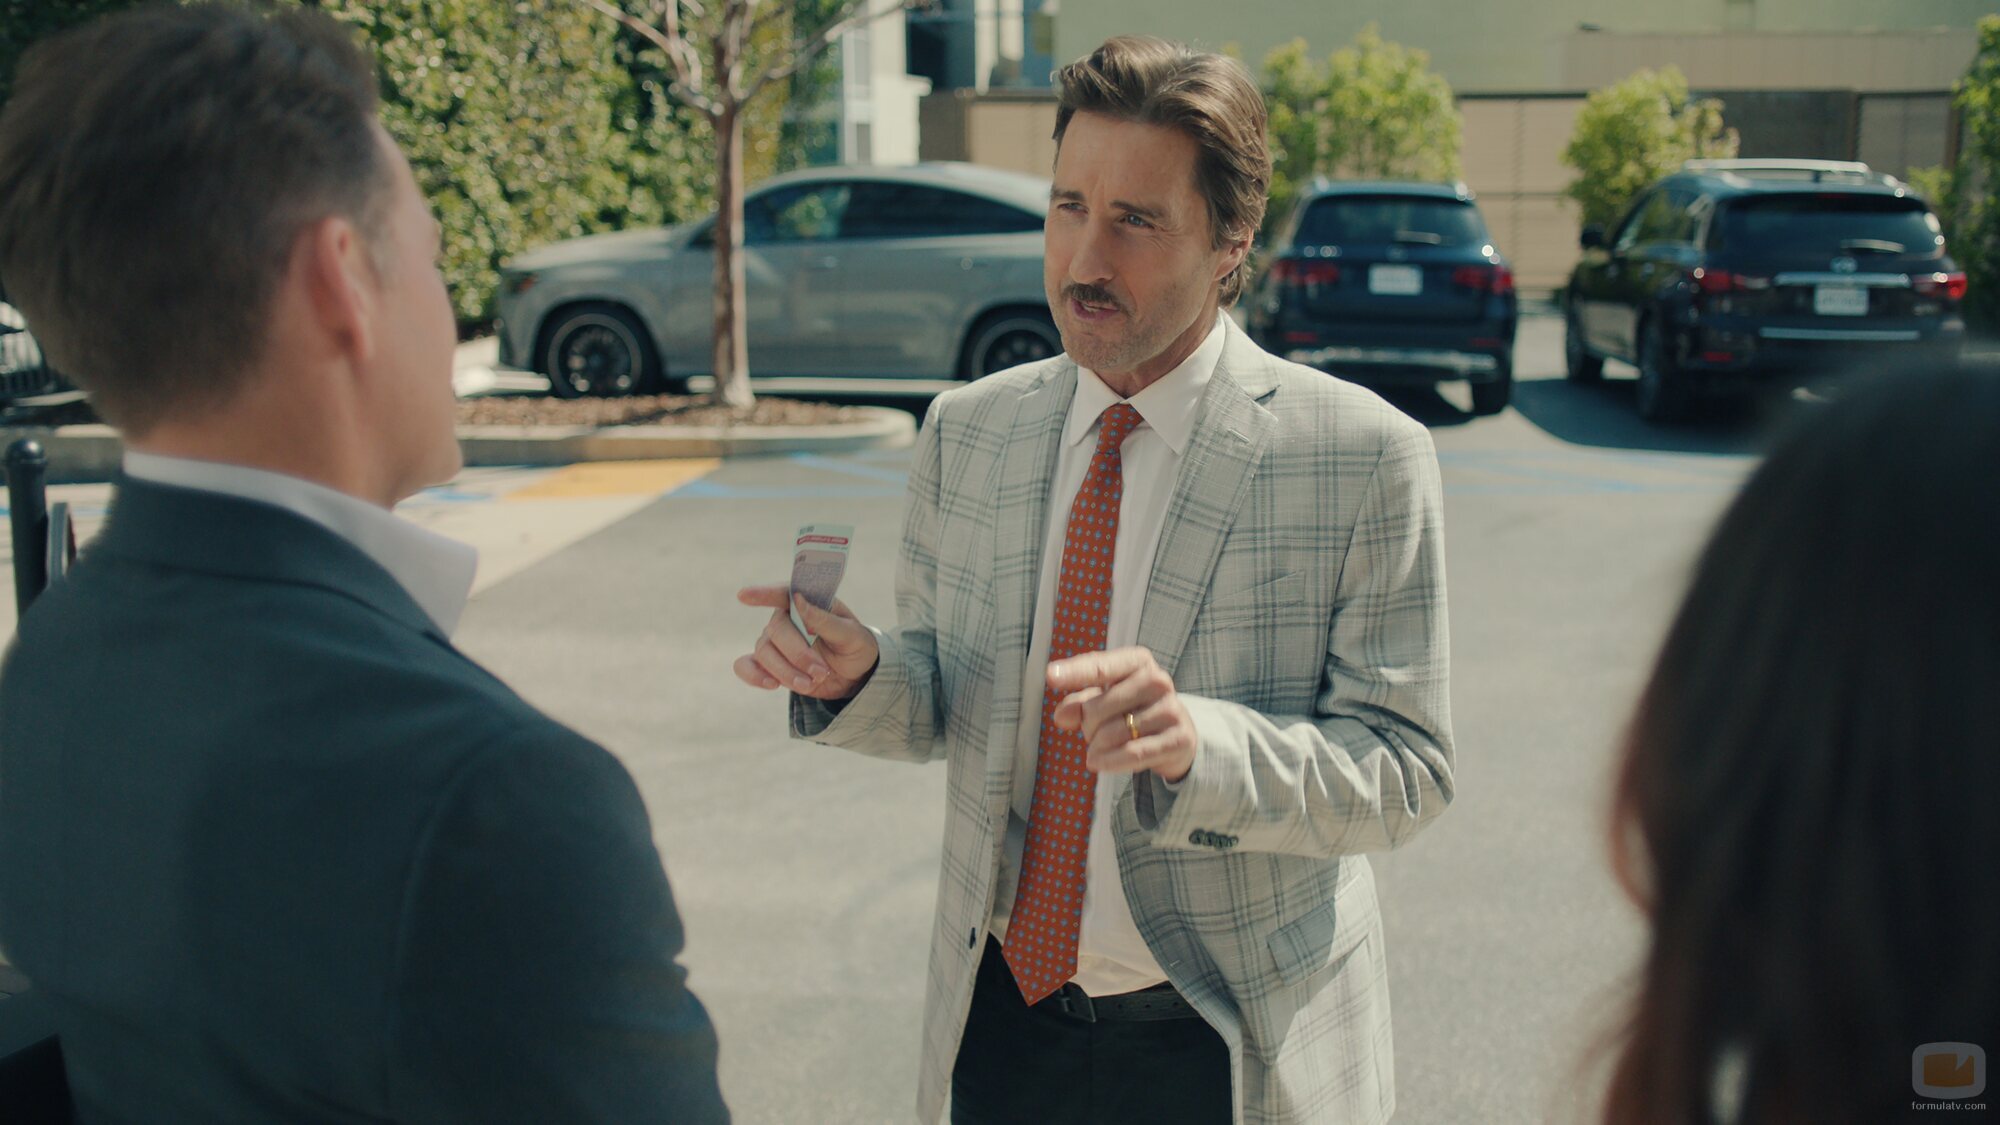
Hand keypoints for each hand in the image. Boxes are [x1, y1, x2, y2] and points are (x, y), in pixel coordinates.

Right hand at [733, 585, 878, 699]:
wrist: (854, 674)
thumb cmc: (855, 646)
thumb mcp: (852, 634)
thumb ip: (825, 619)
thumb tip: (799, 599)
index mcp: (807, 603)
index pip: (782, 593)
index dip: (763, 593)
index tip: (743, 596)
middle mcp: (786, 619)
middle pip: (776, 631)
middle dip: (798, 655)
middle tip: (821, 671)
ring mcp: (774, 642)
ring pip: (764, 652)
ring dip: (786, 672)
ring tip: (810, 684)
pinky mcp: (769, 665)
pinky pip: (746, 666)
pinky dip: (754, 676)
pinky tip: (772, 685)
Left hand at [1047, 646, 1196, 782]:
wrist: (1176, 737)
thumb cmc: (1132, 711)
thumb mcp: (1104, 700)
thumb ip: (1079, 703)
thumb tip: (1063, 716)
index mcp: (1138, 662)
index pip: (1101, 667)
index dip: (1075, 672)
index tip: (1050, 676)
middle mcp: (1158, 680)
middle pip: (1098, 708)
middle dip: (1086, 726)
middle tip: (1092, 732)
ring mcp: (1171, 709)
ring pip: (1113, 733)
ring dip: (1096, 747)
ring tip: (1099, 748)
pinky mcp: (1179, 738)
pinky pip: (1133, 753)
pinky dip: (1110, 762)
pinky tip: (1099, 764)